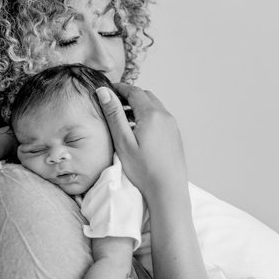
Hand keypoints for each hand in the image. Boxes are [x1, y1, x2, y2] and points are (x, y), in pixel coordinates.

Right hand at [96, 84, 187, 198]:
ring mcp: (172, 125)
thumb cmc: (144, 169)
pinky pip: (160, 117)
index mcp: (152, 114)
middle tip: (113, 103)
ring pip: (153, 106)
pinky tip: (137, 130)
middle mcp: (165, 116)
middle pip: (145, 96)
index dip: (119, 88)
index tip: (106, 90)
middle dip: (129, 95)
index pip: (134, 91)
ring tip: (123, 118)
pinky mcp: (174, 135)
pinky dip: (147, 116)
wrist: (168, 190)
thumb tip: (103, 92)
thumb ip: (114, 114)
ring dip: (138, 106)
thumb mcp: (123, 141)